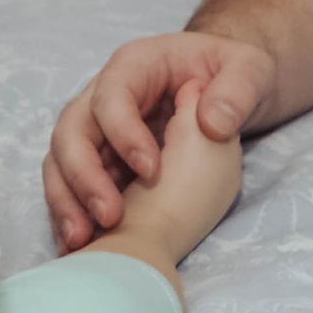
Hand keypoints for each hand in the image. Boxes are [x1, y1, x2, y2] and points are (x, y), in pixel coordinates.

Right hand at [44, 31, 273, 251]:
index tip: (151, 170)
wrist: (229, 97)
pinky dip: (72, 216)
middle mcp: (105, 97)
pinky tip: (81, 246)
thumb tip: (212, 121)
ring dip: (68, 202)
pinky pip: (72, 189)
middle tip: (110, 216)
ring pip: (62, 162)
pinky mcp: (100, 163)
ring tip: (83, 241)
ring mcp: (99, 132)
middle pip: (72, 130)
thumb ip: (237, 92)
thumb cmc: (236, 76)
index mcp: (136, 66)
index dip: (123, 132)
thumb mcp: (251, 72)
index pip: (112, 95)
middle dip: (83, 175)